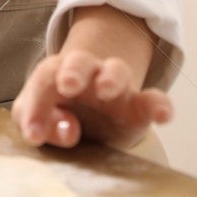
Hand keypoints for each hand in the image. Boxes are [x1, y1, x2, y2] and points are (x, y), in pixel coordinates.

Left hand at [10, 6, 171, 149]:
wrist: (89, 116)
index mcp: (56, 74)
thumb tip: (46, 133)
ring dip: (111, 78)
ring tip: (105, 90)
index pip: (45, 79)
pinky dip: (160, 105)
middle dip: (74, 70)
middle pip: (80, 62)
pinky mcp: (138, 109)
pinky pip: (154, 101)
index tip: (34, 134)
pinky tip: (163, 115)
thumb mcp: (34, 118)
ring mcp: (115, 89)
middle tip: (68, 84)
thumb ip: (33, 122)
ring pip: (116, 71)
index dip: (37, 104)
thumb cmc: (55, 113)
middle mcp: (87, 75)